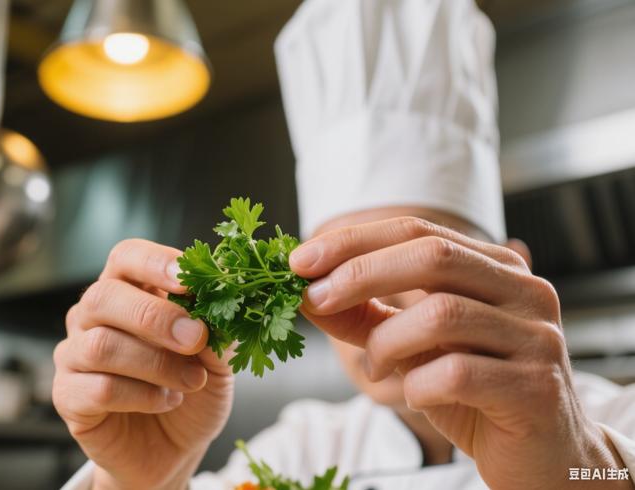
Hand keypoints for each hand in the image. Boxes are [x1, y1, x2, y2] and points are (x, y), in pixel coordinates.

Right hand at [53, 239, 234, 489]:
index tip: (189, 280)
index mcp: (128, 291)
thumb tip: (226, 304)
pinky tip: (167, 401)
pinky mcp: (67, 397)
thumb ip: (218, 330)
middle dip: (154, 316)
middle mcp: (92, 317)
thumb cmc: (191, 391)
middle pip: (103, 296)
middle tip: (196, 338)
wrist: (174, 450)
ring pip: (100, 346)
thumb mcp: (218, 358)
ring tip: (191, 381)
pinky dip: (141, 395)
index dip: (154, 262)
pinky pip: (98, 388)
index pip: (126, 257)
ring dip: (156, 364)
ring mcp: (74, 356)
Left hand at [290, 217, 626, 488]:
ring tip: (375, 367)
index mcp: (496, 268)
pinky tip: (413, 396)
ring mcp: (537, 337)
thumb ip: (366, 316)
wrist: (542, 457)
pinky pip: (458, 373)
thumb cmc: (473, 394)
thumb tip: (306, 291)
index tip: (299, 260)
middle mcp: (525, 291)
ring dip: (387, 341)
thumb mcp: (411, 347)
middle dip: (360, 273)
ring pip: (442, 313)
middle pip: (433, 256)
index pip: (418, 232)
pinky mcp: (537, 388)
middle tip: (313, 298)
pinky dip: (417, 385)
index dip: (354, 241)